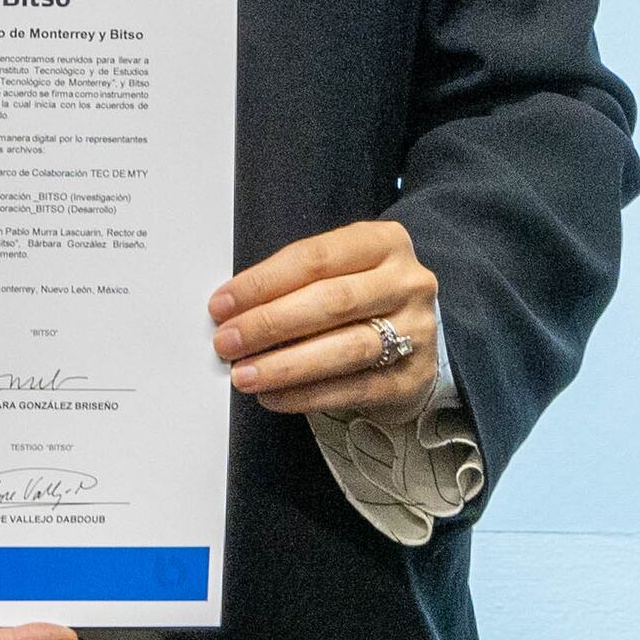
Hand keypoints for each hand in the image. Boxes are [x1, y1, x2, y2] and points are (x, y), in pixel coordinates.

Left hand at [211, 218, 441, 421]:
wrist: (414, 341)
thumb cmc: (361, 299)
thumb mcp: (337, 271)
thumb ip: (294, 282)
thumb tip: (232, 311)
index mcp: (384, 242)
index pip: (314, 258)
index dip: (262, 282)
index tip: (222, 304)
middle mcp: (407, 283)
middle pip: (331, 301)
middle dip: (270, 323)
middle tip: (227, 342)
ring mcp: (417, 331)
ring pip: (346, 348)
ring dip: (286, 365)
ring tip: (245, 375)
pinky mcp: (413, 378)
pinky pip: (355, 389)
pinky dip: (308, 395)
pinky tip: (274, 397)